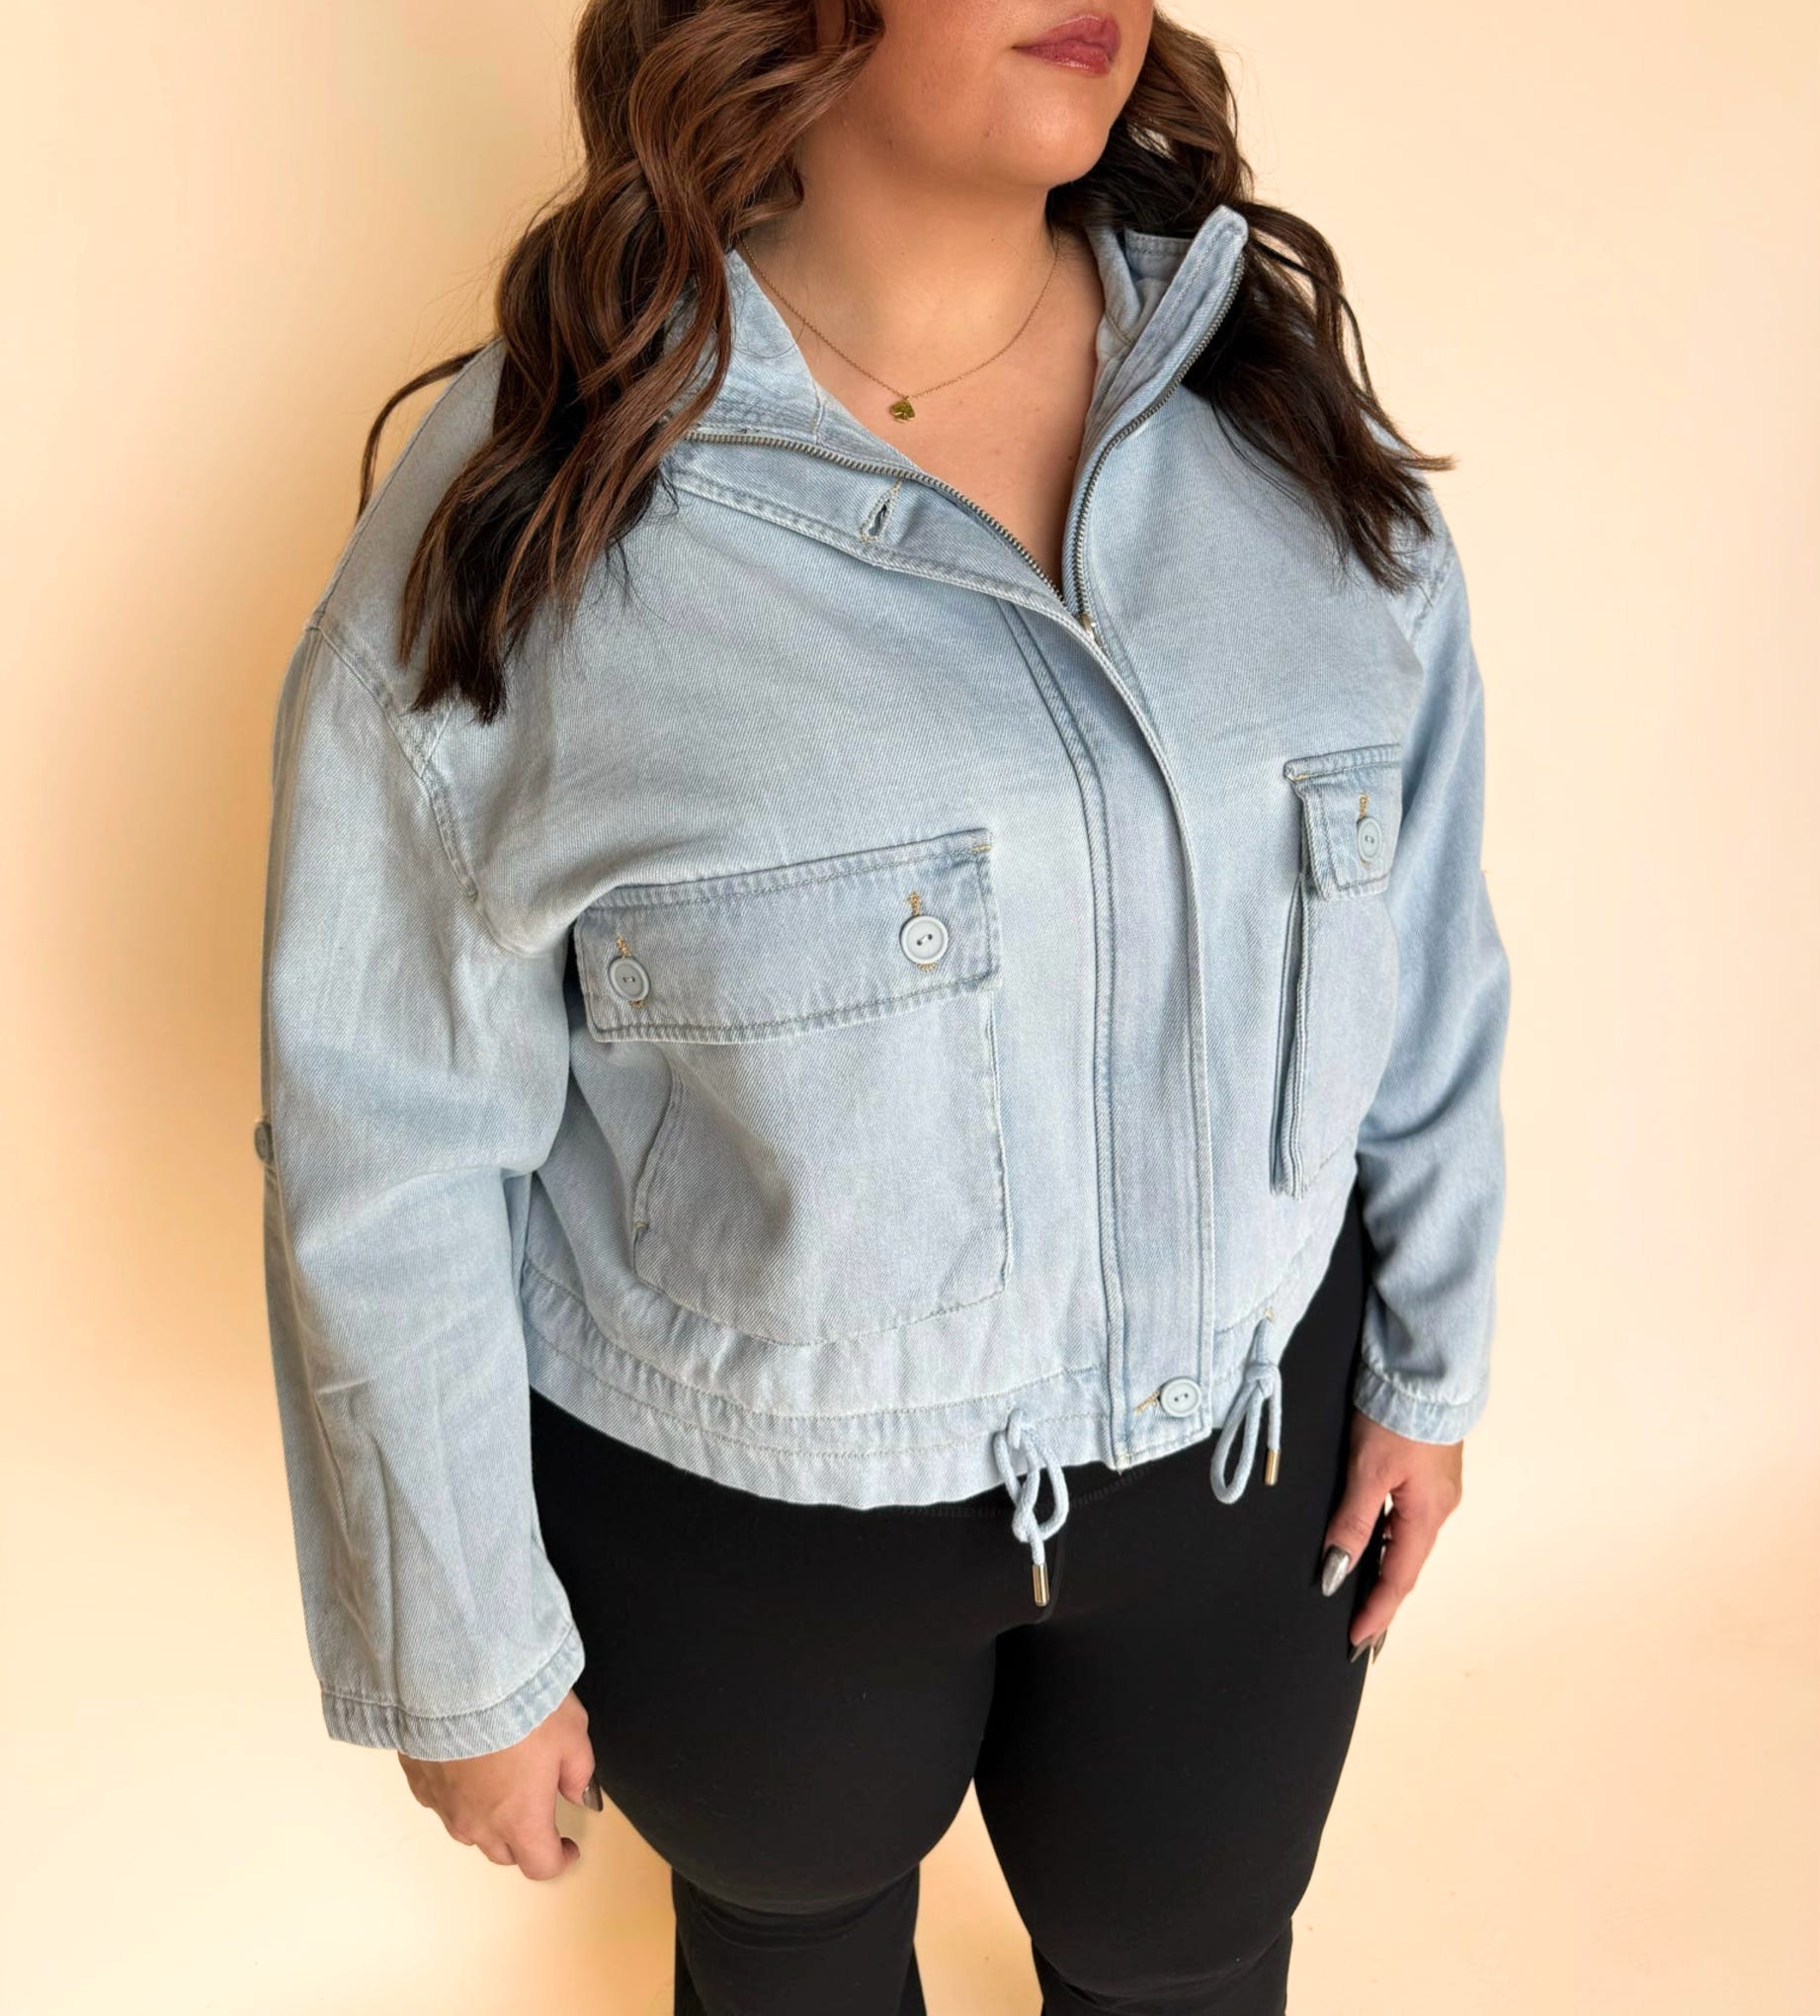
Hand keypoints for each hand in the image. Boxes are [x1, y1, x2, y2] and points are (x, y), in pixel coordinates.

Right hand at [398, 1687, 598, 1879]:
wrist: (457, 1676)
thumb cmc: (517, 1705)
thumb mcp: (572, 1732)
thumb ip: (579, 1771)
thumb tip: (578, 1792)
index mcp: (521, 1820)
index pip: (541, 1864)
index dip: (560, 1858)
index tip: (567, 1846)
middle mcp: (479, 1824)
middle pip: (504, 1852)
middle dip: (524, 1839)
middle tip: (537, 1808)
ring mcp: (443, 1806)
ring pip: (470, 1829)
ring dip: (488, 1818)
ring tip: (501, 1782)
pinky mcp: (419, 1782)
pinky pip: (442, 1801)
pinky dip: (458, 1793)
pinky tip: (468, 1765)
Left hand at [1320, 1412, 1464, 1656]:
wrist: (1425, 1369)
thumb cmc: (1396, 1416)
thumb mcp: (1366, 1471)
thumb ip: (1352, 1523)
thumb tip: (1336, 1572)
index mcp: (1426, 1514)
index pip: (1398, 1579)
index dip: (1377, 1613)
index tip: (1358, 1644)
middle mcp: (1439, 1508)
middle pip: (1406, 1565)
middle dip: (1383, 1599)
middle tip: (1361, 1631)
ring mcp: (1437, 1489)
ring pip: (1408, 1541)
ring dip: (1387, 1569)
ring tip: (1364, 1597)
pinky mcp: (1429, 1471)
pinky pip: (1409, 1518)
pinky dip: (1391, 1540)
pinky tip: (1375, 1543)